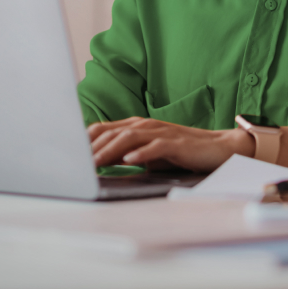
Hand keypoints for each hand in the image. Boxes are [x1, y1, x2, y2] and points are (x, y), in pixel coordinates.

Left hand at [88, 117, 254, 172]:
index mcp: (138, 126)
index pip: (104, 129)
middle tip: (75, 162)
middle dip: (92, 148)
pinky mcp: (177, 143)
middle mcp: (147, 125)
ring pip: (129, 137)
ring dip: (110, 150)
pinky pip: (156, 147)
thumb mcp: (150, 153)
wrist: (219, 148)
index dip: (85, 141)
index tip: (69, 154)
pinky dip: (141, 153)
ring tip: (94, 162)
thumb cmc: (182, 152)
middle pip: (113, 132)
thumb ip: (127, 153)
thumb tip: (100, 161)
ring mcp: (162, 132)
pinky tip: (129, 161)